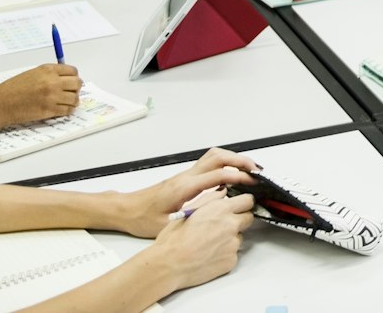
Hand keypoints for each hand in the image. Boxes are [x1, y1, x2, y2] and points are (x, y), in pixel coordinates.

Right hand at [0, 63, 80, 132]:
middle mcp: (52, 82)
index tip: (71, 80)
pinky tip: (63, 109)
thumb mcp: (32, 74)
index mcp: (48, 70)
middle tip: (71, 91)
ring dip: (73, 100)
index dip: (73, 76)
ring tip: (68, 101)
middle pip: (77, 83)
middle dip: (76, 88)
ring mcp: (52, 97)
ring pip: (75, 98)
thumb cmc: (12, 89)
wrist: (0, 104)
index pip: (72, 71)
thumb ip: (49, 74)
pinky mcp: (49, 110)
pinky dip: (68, 110)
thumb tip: (65, 78)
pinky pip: (67, 110)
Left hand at [121, 147, 262, 237]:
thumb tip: (216, 211)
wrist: (125, 210)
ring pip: (213, 157)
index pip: (218, 174)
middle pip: (218, 157)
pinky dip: (224, 165)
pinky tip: (231, 178)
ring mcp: (186, 175)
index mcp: (185, 187)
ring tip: (248, 171)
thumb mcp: (167, 225)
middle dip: (240, 160)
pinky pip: (208, 165)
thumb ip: (193, 217)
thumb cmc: (142, 218)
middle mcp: (186, 176)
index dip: (238, 176)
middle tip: (256, 171)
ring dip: (232, 159)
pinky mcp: (185, 178)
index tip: (253, 181)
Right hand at [146, 187, 254, 291]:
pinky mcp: (231, 261)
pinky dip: (225, 253)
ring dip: (230, 238)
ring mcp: (233, 244)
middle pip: (248, 218)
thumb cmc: (174, 239)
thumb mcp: (188, 211)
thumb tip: (223, 192)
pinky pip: (233, 253)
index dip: (243, 203)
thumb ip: (209, 199)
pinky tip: (209, 254)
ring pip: (239, 237)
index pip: (248, 200)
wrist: (169, 265)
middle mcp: (231, 225)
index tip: (239, 206)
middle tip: (222, 225)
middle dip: (239, 219)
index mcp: (220, 209)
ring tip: (209, 243)